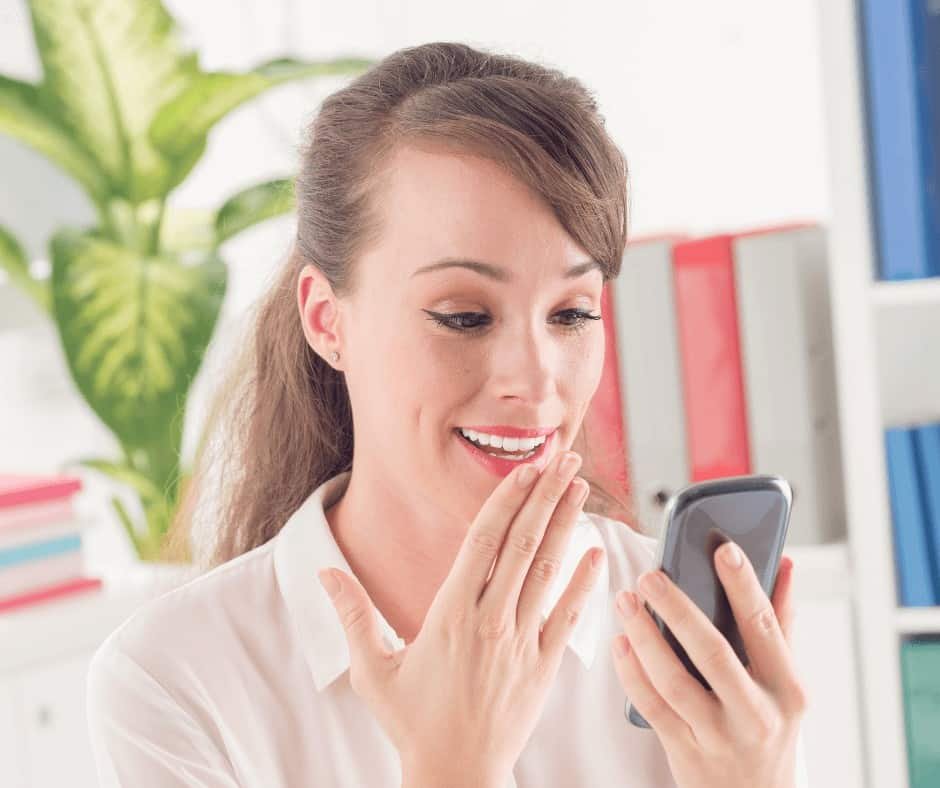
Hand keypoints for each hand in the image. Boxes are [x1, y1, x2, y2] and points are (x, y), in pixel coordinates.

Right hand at [317, 451, 605, 786]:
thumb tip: (325, 572)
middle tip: (563, 456)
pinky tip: (596, 553)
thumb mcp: (372, 669)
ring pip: (547, 571)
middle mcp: (491, 621)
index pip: (483, 542)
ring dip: (566, 525)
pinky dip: (583, 583)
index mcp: (450, 614)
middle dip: (545, 496)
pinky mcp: (544, 665)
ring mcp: (521, 642)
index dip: (506, 501)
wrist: (456, 775)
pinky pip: (568, 617)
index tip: (524, 469)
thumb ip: (353, 614)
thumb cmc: (411, 721)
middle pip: (522, 545)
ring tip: (580, 487)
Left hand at [611, 543, 805, 787]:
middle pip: (713, 652)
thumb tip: (783, 563)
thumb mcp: (785, 683)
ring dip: (644, 636)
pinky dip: (631, 672)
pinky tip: (620, 642)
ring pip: (673, 680)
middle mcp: (756, 714)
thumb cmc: (768, 729)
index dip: (744, 586)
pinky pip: (651, 707)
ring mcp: (718, 736)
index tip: (723, 549)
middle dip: (678, 609)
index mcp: (787, 689)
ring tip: (626, 601)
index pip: (764, 627)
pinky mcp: (685, 752)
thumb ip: (781, 622)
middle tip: (651, 575)